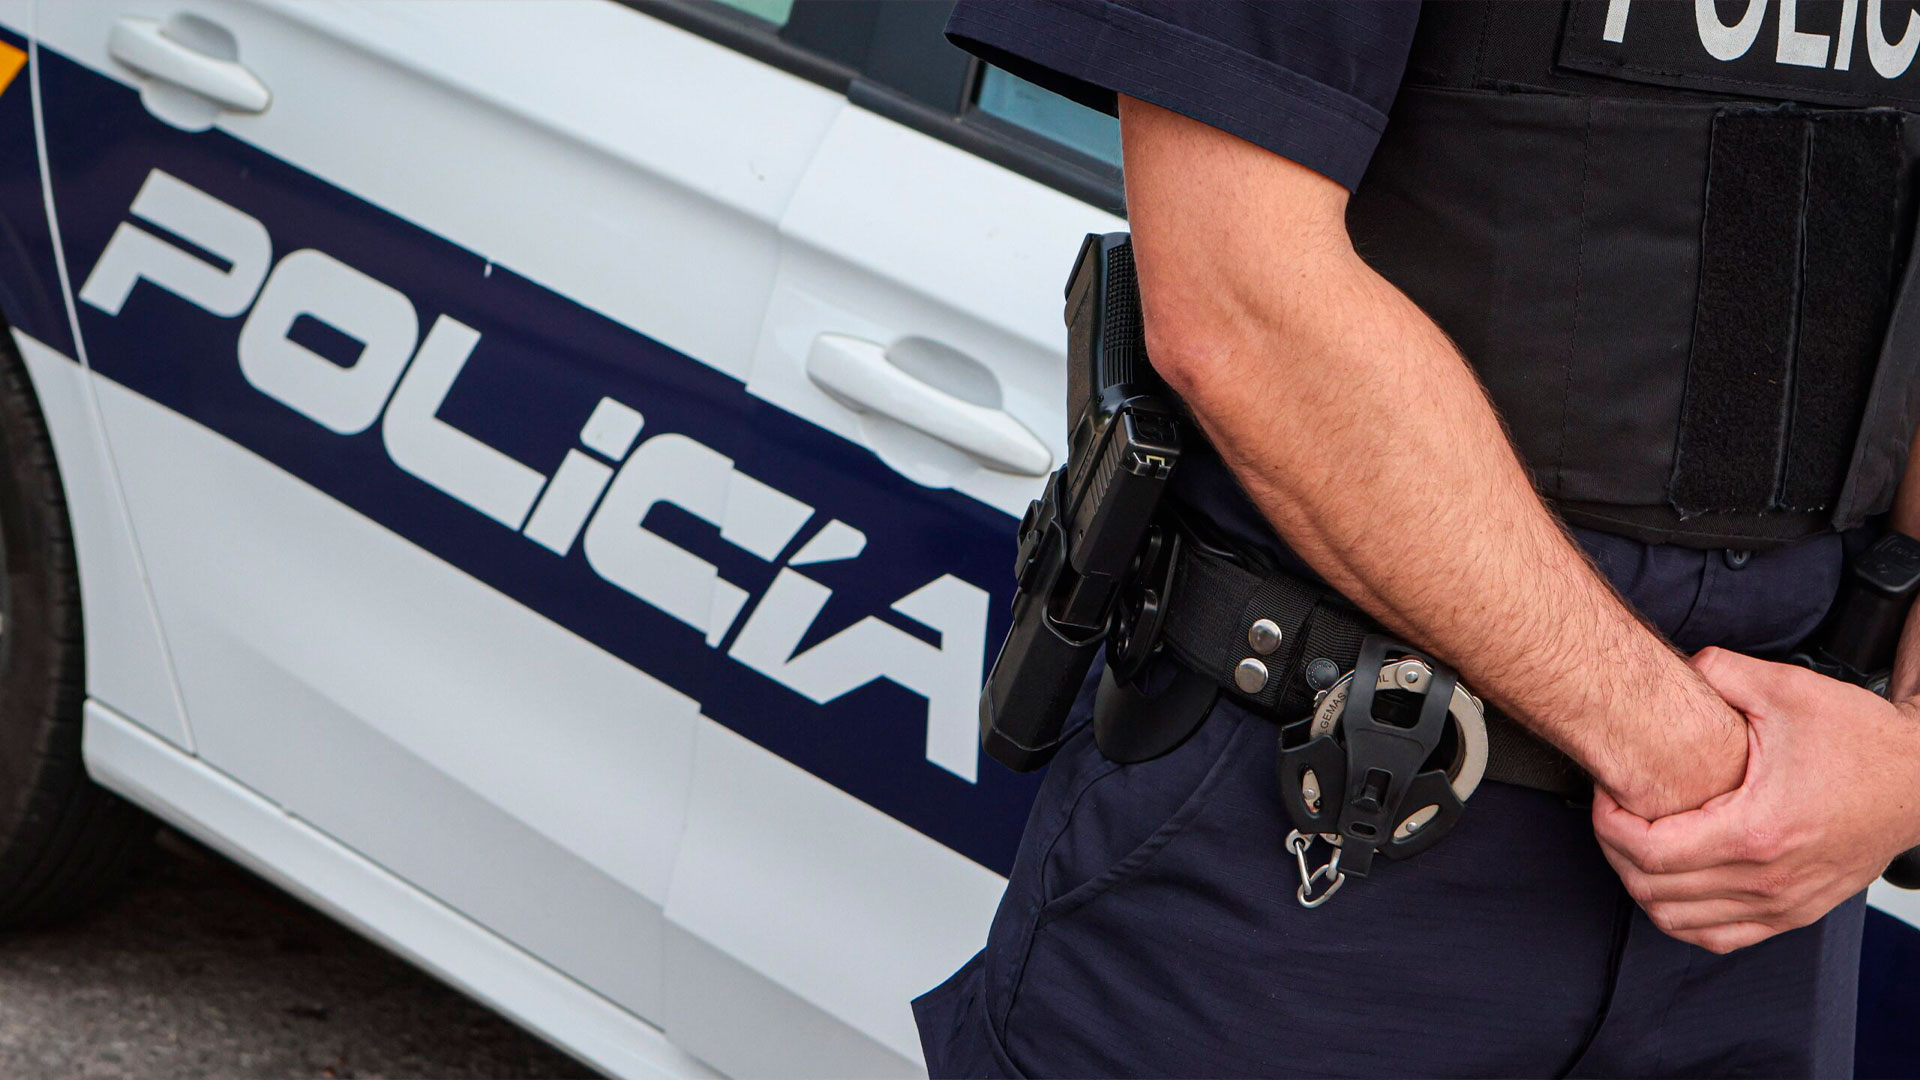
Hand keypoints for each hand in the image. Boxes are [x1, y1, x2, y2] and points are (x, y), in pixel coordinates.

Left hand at [1591, 647, 1919, 952]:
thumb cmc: (1860, 738)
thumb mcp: (1787, 689)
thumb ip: (1720, 671)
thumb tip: (1674, 665)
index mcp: (1757, 829)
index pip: (1648, 851)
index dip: (1608, 823)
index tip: (1606, 792)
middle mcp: (1767, 878)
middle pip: (1652, 890)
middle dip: (1614, 850)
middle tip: (1612, 811)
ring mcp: (1782, 904)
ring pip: (1678, 922)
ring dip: (1641, 885)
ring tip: (1636, 841)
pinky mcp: (1793, 913)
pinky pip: (1717, 937)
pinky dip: (1681, 915)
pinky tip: (1672, 879)